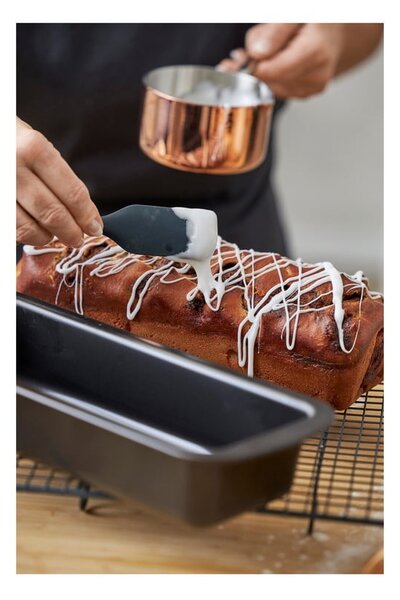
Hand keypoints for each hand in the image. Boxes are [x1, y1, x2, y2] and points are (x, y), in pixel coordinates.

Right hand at [16, 117, 102, 246]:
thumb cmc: (10, 140)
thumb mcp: (35, 143)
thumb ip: (58, 174)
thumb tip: (83, 210)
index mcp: (34, 148)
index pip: (72, 192)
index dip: (87, 215)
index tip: (95, 227)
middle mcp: (14, 167)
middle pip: (53, 213)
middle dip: (71, 232)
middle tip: (78, 238)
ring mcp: (0, 188)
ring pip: (30, 228)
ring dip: (48, 237)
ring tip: (54, 235)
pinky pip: (12, 229)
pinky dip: (27, 236)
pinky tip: (34, 230)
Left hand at [219, 23, 345, 98]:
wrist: (330, 33)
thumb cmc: (311, 21)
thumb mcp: (291, 15)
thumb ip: (273, 32)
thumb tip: (257, 54)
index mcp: (315, 51)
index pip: (271, 70)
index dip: (254, 63)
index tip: (246, 54)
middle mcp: (317, 74)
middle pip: (269, 81)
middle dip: (256, 68)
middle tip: (249, 52)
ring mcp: (313, 87)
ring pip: (271, 88)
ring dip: (263, 74)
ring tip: (270, 55)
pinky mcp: (307, 94)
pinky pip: (278, 91)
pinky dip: (272, 80)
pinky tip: (277, 65)